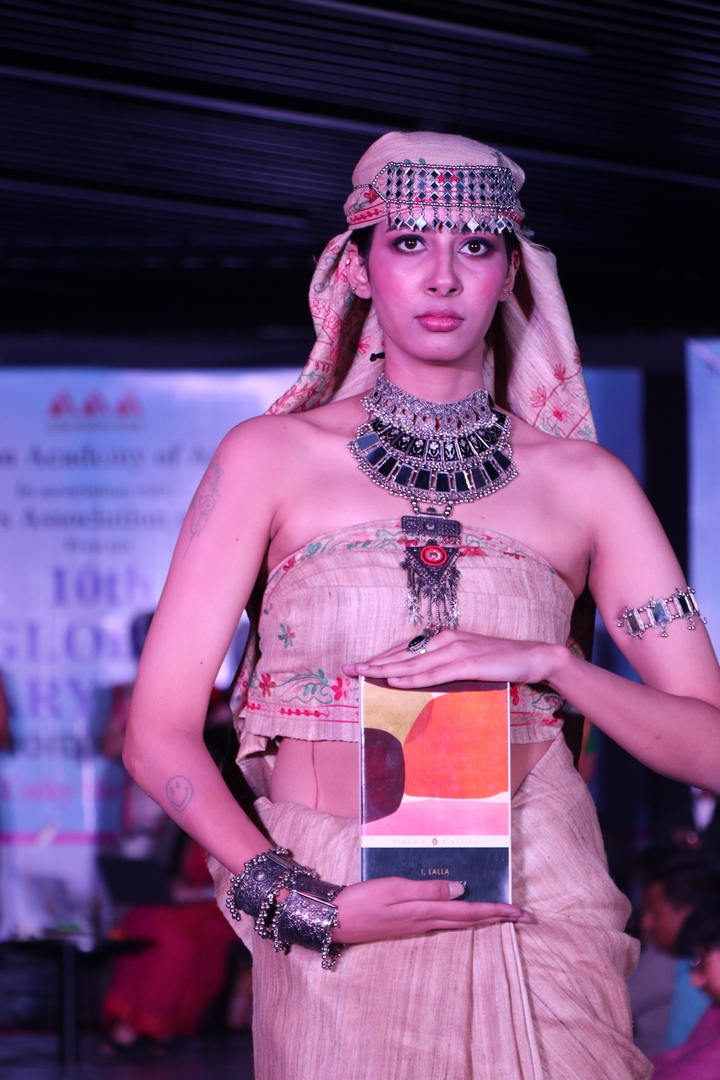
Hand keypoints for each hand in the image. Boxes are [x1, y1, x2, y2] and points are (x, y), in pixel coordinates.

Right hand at [333, 876, 530, 944]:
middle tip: (525, 917)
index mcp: (426, 912)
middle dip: (499, 917)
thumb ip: (428, 890)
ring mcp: (417, 924)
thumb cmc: (363, 901)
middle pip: (470, 920)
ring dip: (484, 917)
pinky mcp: (408, 923)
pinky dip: (463, 916)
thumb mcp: (395, 888)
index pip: (471, 913)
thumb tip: (463, 890)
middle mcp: (426, 921)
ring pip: (460, 922)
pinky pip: (445, 920)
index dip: (498, 912)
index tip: (522, 913)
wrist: (335, 920)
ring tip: (503, 913)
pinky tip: (464, 911)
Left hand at [342, 630, 563, 689]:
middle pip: (403, 654)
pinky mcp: (467, 662)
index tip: (359, 665)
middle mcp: (445, 640)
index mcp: (443, 638)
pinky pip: (434, 673)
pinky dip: (412, 678)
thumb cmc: (498, 661)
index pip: (405, 649)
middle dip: (373, 662)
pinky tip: (395, 681)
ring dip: (385, 670)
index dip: (380, 657)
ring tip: (363, 675)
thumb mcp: (466, 662)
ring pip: (413, 663)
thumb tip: (422, 678)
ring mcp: (456, 650)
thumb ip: (444, 667)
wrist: (531, 657)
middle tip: (348, 669)